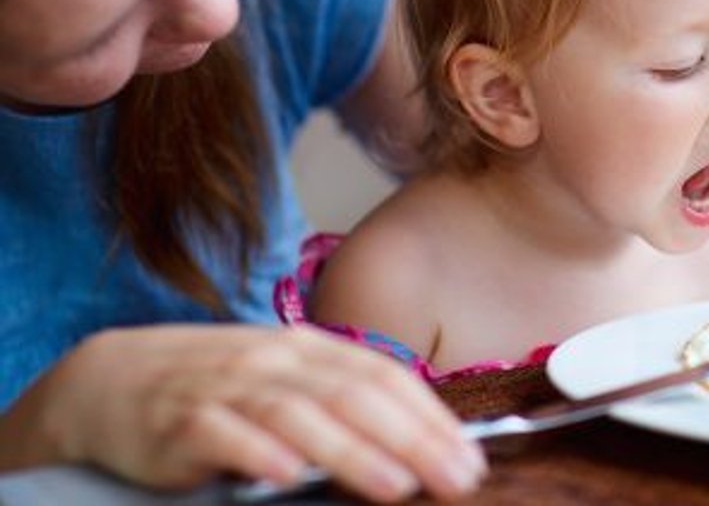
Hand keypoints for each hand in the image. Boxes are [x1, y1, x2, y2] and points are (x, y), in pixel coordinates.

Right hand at [2, 325, 484, 502]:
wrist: (113, 378)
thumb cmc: (219, 386)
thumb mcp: (286, 381)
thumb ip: (340, 402)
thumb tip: (414, 443)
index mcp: (308, 349)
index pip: (383, 375)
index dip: (430, 416)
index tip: (469, 457)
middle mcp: (274, 360)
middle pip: (353, 394)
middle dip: (411, 438)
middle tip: (454, 478)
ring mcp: (228, 386)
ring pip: (298, 413)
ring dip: (351, 450)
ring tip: (394, 485)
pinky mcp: (180, 420)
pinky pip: (223, 433)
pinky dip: (257, 452)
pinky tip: (287, 475)